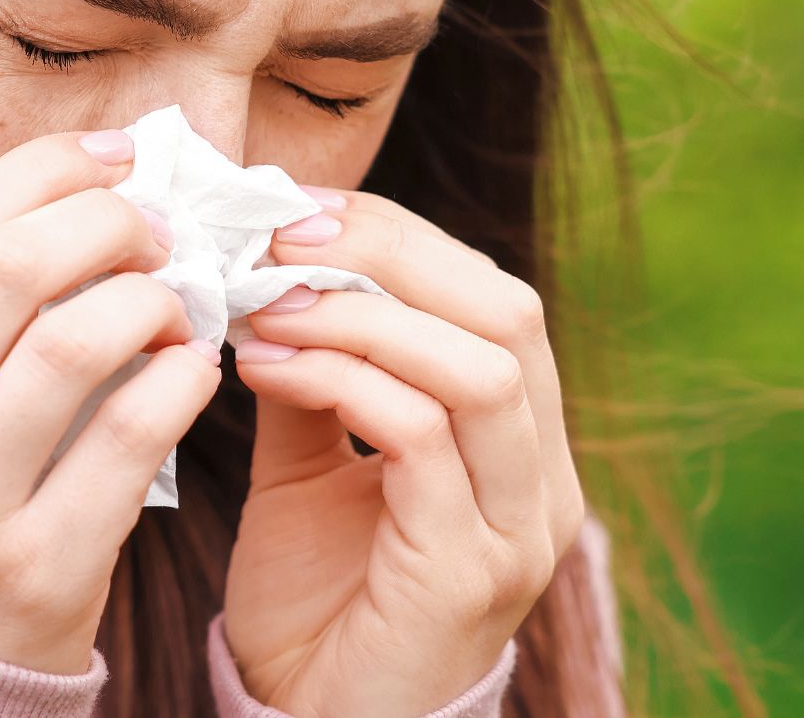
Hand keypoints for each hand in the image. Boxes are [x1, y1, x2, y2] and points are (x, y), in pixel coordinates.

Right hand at [0, 127, 223, 675]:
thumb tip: (75, 197)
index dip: (37, 172)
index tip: (109, 155)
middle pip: (3, 269)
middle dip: (102, 219)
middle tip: (159, 222)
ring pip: (69, 344)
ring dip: (147, 297)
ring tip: (177, 297)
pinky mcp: (36, 576)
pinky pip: (130, 442)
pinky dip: (179, 381)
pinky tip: (193, 366)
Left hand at [219, 187, 586, 717]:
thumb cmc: (315, 599)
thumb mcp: (311, 462)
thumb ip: (315, 369)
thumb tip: (268, 264)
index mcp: (519, 443)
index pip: (491, 294)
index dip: (395, 234)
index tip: (292, 205)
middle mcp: (542, 481)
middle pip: (505, 311)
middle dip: (385, 251)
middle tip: (277, 234)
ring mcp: (515, 531)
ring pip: (476, 367)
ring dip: (356, 315)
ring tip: (261, 303)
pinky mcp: (464, 574)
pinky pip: (418, 439)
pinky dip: (339, 380)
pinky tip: (264, 368)